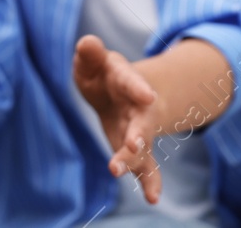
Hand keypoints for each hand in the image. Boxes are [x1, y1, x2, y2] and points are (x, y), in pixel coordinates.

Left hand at [73, 34, 162, 202]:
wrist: (118, 91)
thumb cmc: (102, 74)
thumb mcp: (94, 61)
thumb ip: (90, 54)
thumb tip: (87, 42)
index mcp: (127, 81)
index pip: (132, 83)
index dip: (138, 89)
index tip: (148, 96)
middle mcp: (138, 108)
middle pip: (141, 122)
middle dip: (138, 133)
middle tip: (132, 144)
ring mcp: (139, 130)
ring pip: (142, 147)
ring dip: (134, 159)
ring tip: (119, 171)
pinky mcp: (135, 148)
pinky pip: (146, 167)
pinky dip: (150, 182)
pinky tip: (153, 199)